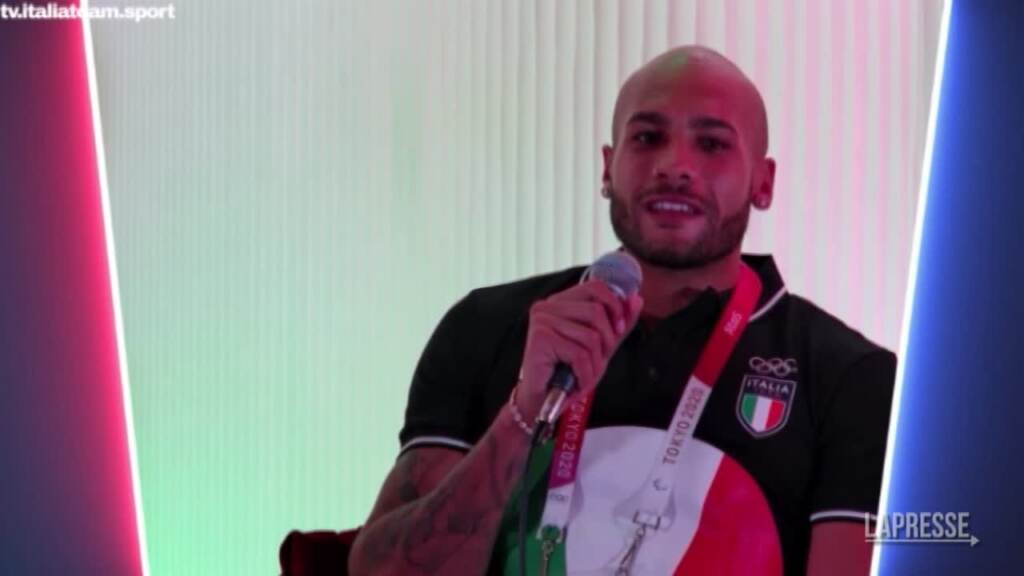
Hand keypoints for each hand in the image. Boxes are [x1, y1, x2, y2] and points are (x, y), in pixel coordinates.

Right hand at [515, 280, 643, 419]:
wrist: (542, 401)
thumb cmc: (569, 372)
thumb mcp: (601, 345)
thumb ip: (618, 322)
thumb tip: (637, 299)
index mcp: (560, 301)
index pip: (596, 287)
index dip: (614, 307)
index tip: (617, 331)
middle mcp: (547, 306)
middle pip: (596, 312)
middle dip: (606, 342)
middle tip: (595, 362)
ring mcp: (541, 320)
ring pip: (590, 336)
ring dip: (595, 363)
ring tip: (584, 374)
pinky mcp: (540, 338)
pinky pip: (579, 354)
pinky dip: (585, 374)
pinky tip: (576, 382)